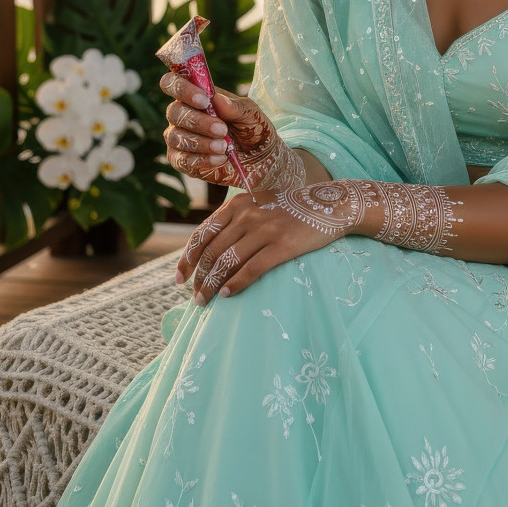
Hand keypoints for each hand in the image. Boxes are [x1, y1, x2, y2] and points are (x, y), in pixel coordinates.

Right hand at [159, 72, 305, 191]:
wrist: (260, 158)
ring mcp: (178, 138)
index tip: (203, 100)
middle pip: (174, 112)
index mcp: (195, 95)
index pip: (172, 83)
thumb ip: (234, 106)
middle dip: (198, 121)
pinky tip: (220, 159)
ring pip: (175, 137)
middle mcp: (181, 114)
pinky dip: (201, 159)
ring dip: (201, 142)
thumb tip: (216, 99)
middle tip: (222, 129)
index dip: (182, 88)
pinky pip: (181, 160)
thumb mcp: (251, 114)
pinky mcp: (181, 161)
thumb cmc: (252, 128)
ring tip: (223, 147)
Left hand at [177, 187, 346, 303]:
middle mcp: (247, 215)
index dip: (187, 259)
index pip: (202, 235)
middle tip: (195, 296)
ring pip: (227, 262)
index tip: (179, 278)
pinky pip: (252, 269)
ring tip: (205, 301)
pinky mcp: (282, 245)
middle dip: (199, 278)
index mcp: (236, 205)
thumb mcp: (257, 205)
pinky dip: (236, 284)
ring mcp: (265, 230)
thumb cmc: (289, 209)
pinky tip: (228, 295)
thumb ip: (235, 220)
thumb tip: (209, 249)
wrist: (328, 206)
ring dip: (212, 286)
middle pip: (212, 252)